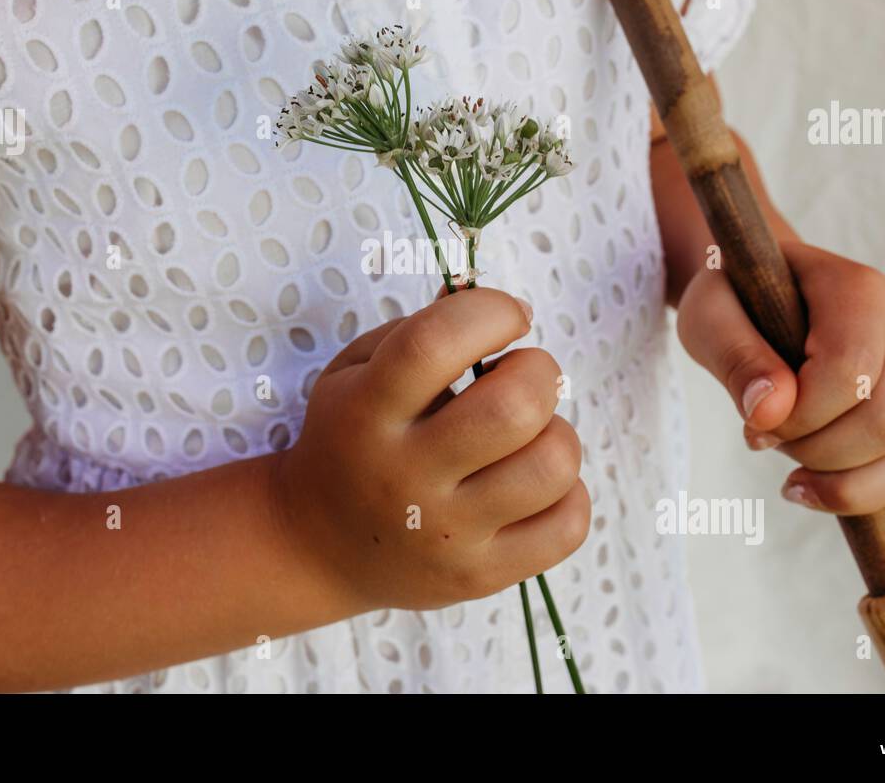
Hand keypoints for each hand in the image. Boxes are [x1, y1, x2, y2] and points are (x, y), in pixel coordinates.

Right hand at [274, 287, 589, 610]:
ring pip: (552, 466)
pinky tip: (533, 484)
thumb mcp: (356, 372)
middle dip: (538, 372)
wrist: (316, 546)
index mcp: (366, 411)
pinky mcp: (480, 577)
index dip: (491, 312)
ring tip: (527, 437)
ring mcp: (445, 533)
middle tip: (521, 378)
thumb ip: (421, 329)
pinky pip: (568, 525)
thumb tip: (503, 307)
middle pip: (513, 409)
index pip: (436, 343)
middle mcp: (403, 475)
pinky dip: (567, 492)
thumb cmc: (351, 439)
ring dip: (556, 434)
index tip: (507, 317)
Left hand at [676, 242, 884, 514]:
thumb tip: (770, 411)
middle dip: (818, 451)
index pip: (851, 370)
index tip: (752, 423)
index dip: (800, 416)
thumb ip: (734, 356)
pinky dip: (858, 490)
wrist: (753, 296)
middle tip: (765, 439)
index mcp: (859, 291)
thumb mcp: (709, 314)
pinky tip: (808, 481)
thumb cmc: (731, 301)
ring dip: (839, 478)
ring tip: (786, 464)